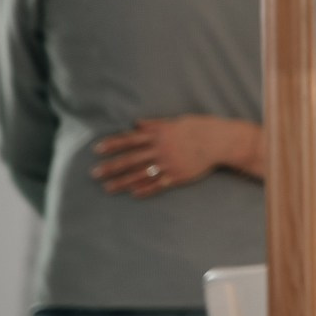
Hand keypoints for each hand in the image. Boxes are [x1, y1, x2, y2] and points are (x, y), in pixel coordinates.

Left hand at [90, 115, 257, 196]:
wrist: (220, 142)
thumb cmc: (199, 127)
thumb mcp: (176, 121)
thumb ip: (155, 124)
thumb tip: (136, 124)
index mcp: (159, 135)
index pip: (131, 140)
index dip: (113, 144)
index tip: (97, 149)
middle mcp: (161, 150)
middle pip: (131, 159)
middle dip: (111, 167)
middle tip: (94, 173)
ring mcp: (168, 164)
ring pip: (140, 175)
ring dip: (122, 182)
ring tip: (107, 188)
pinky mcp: (177, 176)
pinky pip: (158, 185)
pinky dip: (145, 190)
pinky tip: (133, 193)